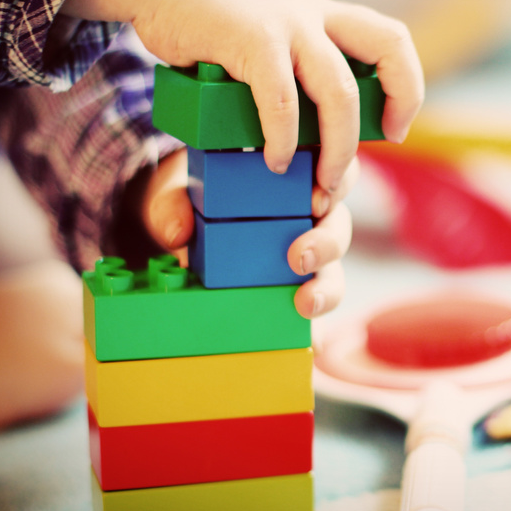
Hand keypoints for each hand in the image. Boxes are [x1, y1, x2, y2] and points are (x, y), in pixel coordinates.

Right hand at [63, 0, 423, 193]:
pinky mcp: (250, 39)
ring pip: (339, 92)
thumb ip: (296, 70)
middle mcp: (316, 16)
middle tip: (375, 151)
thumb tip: (313, 134)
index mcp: (327, 18)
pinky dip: (281, 139)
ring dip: (337, 148)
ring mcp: (287, 25)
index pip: (393, 41)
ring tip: (319, 184)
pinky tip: (272, 160)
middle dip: (396, 106)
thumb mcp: (271, 37)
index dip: (407, 86)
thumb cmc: (213, 23)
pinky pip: (281, 100)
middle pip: (389, 49)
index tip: (395, 128)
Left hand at [140, 149, 356, 317]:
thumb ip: (172, 204)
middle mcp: (308, 217)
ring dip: (327, 287)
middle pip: (338, 225)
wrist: (181, 228)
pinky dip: (315, 324)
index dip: (337, 183)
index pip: (332, 172)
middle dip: (328, 243)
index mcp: (294, 178)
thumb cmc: (193, 198)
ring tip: (306, 302)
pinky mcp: (294, 291)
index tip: (316, 200)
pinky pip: (312, 305)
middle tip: (300, 257)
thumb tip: (177, 233)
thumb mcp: (178, 192)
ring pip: (333, 269)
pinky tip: (308, 338)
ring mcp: (305, 256)